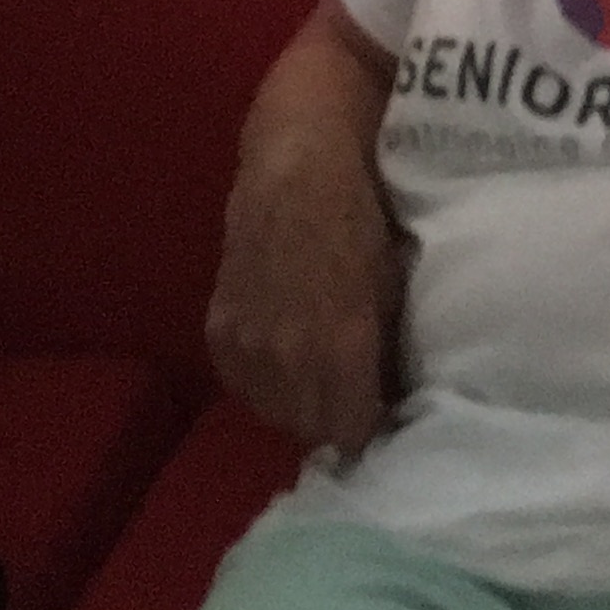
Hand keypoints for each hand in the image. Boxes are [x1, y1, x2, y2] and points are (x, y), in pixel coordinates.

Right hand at [204, 134, 396, 455]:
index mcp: (341, 349)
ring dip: (297, 405)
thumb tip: (392, 399)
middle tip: (348, 398)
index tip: (378, 418)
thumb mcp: (389, 290)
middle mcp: (290, 359)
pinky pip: (242, 386)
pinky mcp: (218, 334)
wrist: (295, 176)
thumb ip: (384, 353)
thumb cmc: (358, 224)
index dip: (367, 428)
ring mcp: (248, 348)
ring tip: (315, 382)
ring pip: (275, 412)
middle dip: (333, 420)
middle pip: (311, 429)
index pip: (352, 433)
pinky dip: (261, 383)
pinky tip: (279, 362)